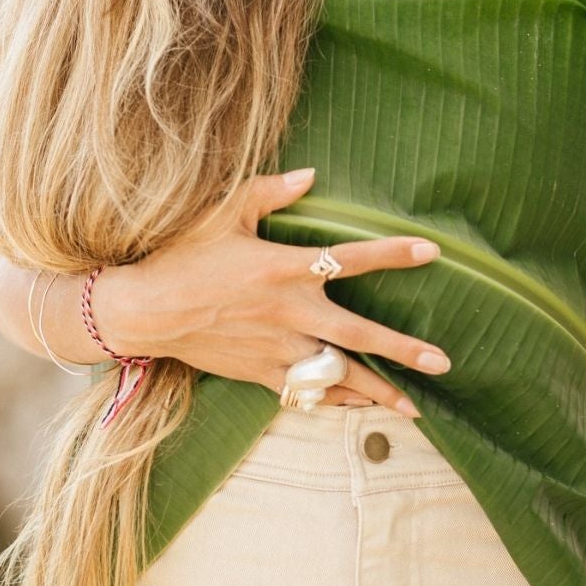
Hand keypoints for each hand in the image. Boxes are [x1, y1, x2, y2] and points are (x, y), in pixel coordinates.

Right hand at [97, 166, 450, 412]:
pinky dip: (333, 400)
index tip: (431, 251)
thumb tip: (312, 174)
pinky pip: (306, 391)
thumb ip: (270, 191)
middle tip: (443, 363)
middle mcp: (287, 313)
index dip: (392, 254)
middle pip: (358, 335)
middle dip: (403, 349)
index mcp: (282, 268)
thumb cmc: (180, 255)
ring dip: (377, 392)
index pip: (350, 259)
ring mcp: (275, 349)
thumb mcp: (222, 212)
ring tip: (414, 410)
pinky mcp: (259, 373)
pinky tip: (360, 410)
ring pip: (337, 375)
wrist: (142, 312)